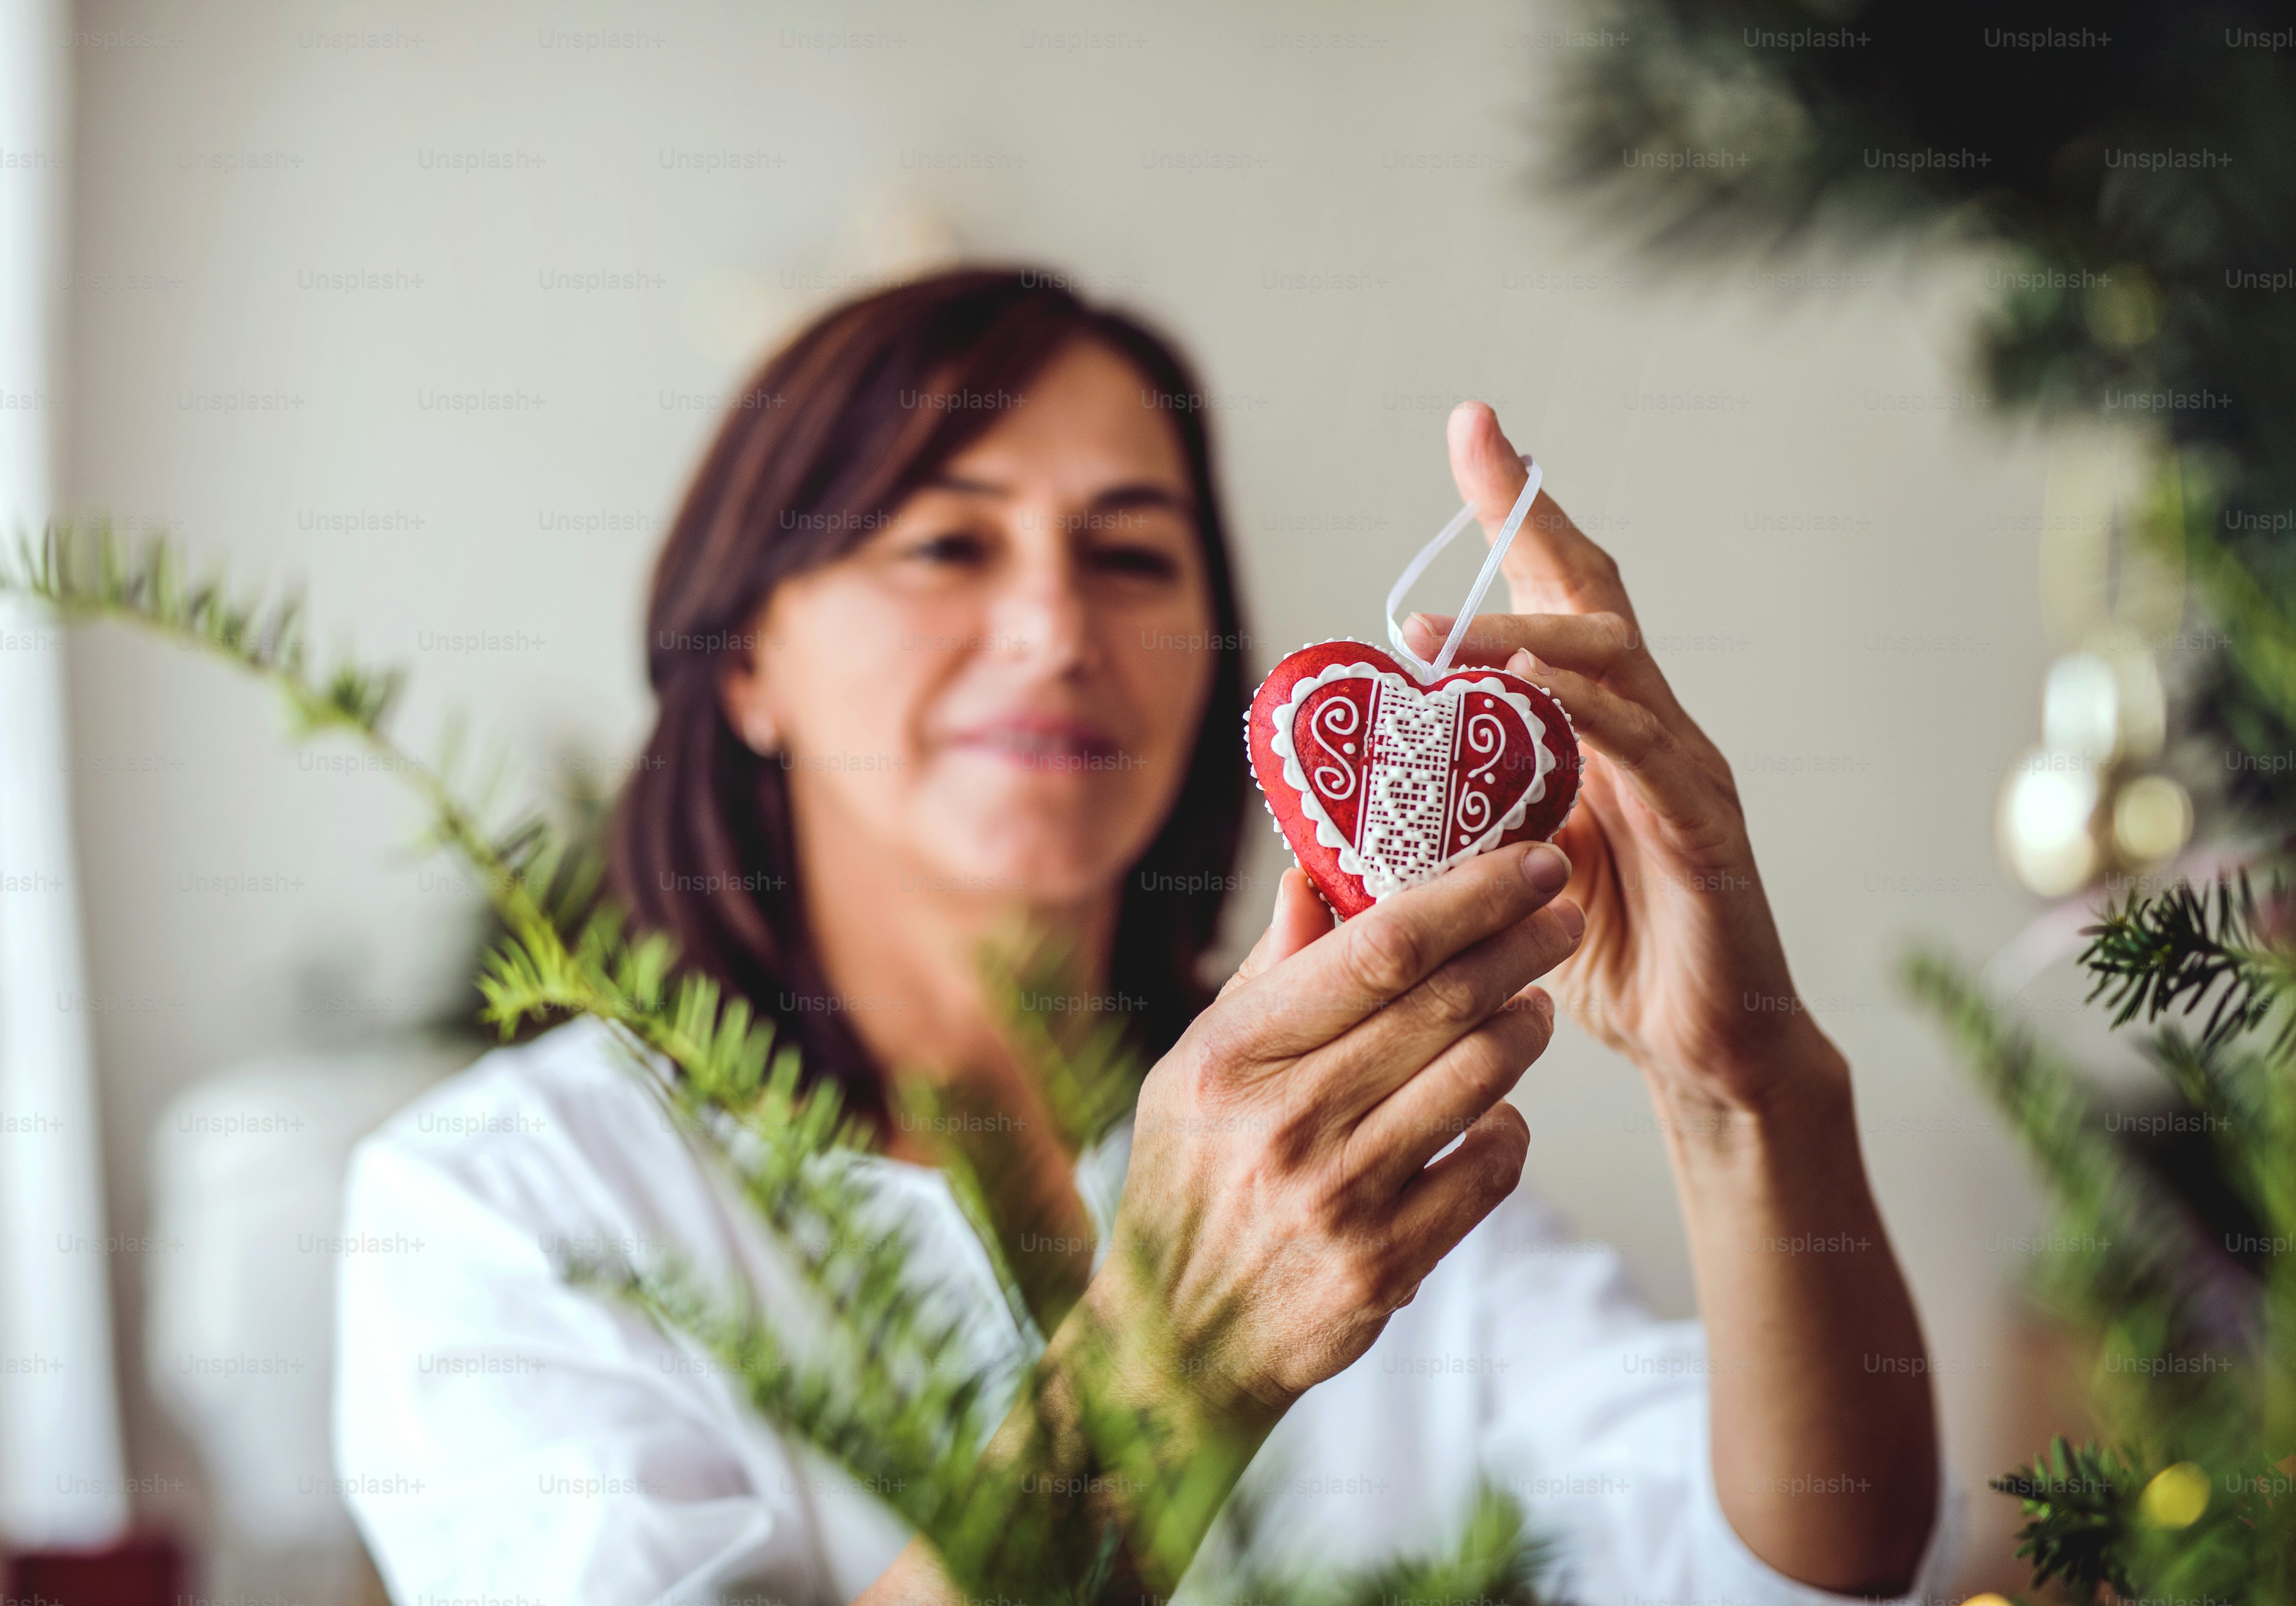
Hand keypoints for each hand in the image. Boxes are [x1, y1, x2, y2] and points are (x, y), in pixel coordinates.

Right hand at [1095, 845, 1581, 1424]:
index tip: (1525, 861)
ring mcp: (1339, 1198)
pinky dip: (1510, 1129)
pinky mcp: (1386, 1265)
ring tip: (1535, 1005)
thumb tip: (1314, 876)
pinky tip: (1499, 1113)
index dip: (1467, 896)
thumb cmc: (1191, 1181)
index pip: (1376, 950)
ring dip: (1526, 1027)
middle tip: (1561, 913)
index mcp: (1233, 1057)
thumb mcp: (1195, 1069)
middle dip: (1521, 945)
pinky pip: (1490, 1171)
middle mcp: (1286, 1122)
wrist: (1176, 1342)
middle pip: (1443, 1003)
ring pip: (1480, 1079)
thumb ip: (1266, 976)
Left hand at [1403, 402, 1831, 1117]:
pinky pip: (1644, 754)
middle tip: (1476, 452)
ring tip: (1437, 636)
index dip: (1518, 512)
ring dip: (1523, 639)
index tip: (1475, 427)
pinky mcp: (1703, 828)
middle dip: (1531, 521)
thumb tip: (1357, 787)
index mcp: (1599, 728)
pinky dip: (1584, 722)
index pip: (1556, 596)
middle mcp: (1648, 729)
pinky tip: (1529, 705)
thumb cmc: (1603, 952)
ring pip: (1611, 664)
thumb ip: (1456, 814)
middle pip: (1591, 596)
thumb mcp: (1503, 868)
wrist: (1702, 1047)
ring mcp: (1682, 771)